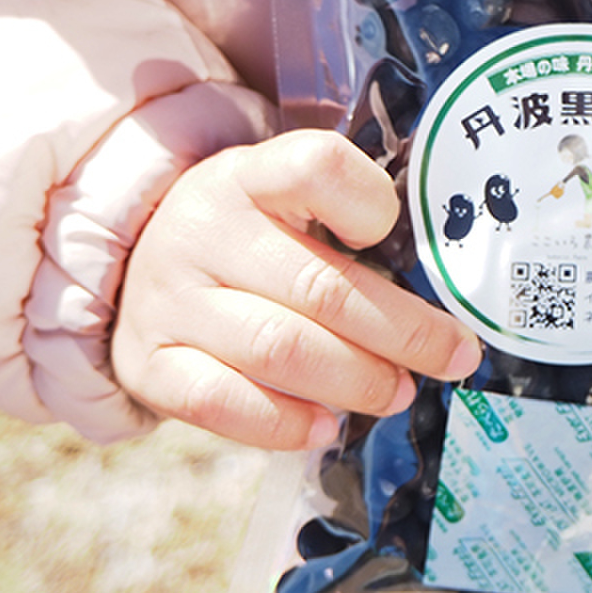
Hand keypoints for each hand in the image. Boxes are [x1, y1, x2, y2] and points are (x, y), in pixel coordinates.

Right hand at [111, 130, 483, 449]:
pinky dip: (286, 423)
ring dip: (357, 381)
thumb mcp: (283, 200)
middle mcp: (202, 230)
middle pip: (320, 287)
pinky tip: (328, 425)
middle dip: (403, 333)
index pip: (315, 167)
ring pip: (281, 350)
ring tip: (398, 392)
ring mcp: (170, 300)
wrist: (140, 265)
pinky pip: (222, 403)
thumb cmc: (246, 237)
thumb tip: (441, 291)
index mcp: (246, 176)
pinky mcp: (150, 364)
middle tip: (451, 358)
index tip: (395, 235)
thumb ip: (348, 223)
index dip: (371, 205)